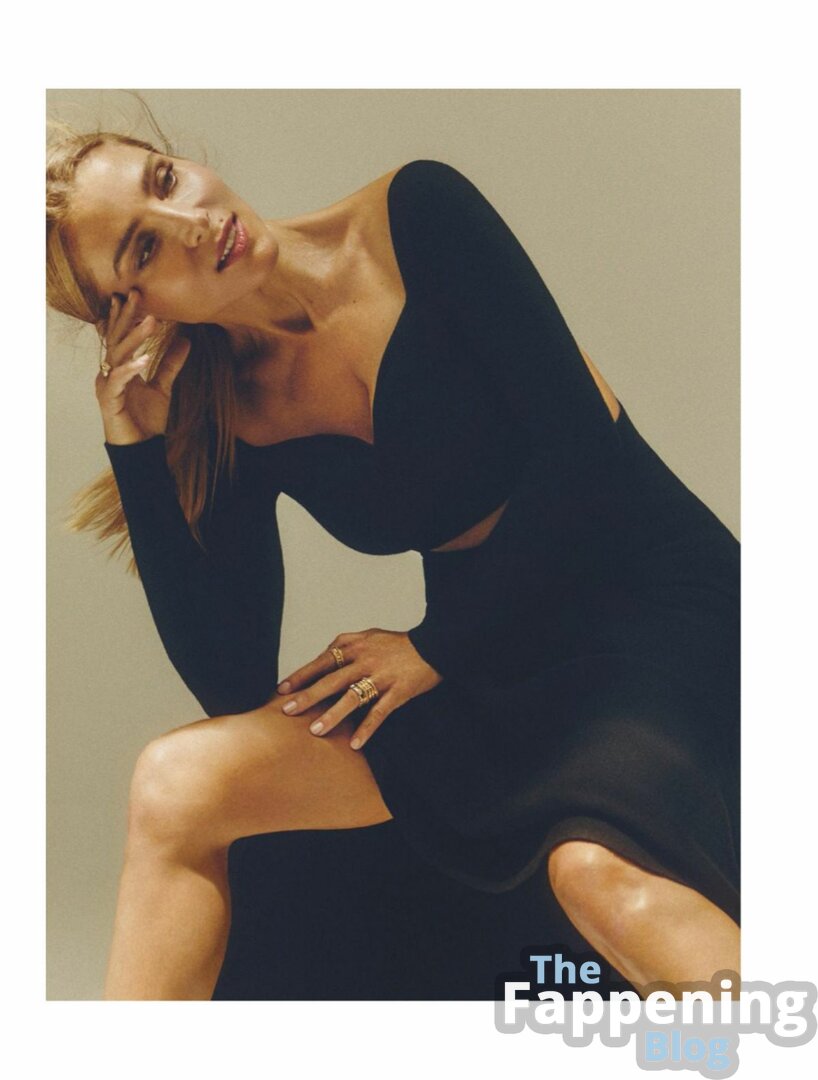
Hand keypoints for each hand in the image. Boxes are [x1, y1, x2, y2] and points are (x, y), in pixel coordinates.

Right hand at [97, 289, 190, 445]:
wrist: (141, 448)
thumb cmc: (146, 419)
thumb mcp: (163, 386)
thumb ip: (171, 364)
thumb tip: (186, 339)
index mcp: (120, 367)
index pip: (121, 336)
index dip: (126, 316)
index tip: (134, 294)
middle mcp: (109, 373)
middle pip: (116, 339)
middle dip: (126, 316)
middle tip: (136, 294)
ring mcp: (107, 386)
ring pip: (118, 355)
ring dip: (135, 338)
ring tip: (151, 321)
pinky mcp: (109, 401)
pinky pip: (118, 381)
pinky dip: (131, 369)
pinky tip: (144, 359)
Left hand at [277, 629, 441, 749]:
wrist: (435, 645)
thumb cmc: (399, 644)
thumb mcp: (370, 636)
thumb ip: (347, 645)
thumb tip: (324, 657)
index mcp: (355, 645)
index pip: (322, 661)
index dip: (301, 675)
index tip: (283, 689)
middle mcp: (365, 660)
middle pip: (330, 680)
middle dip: (307, 696)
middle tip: (288, 711)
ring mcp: (381, 676)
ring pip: (351, 698)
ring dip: (332, 715)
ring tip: (315, 731)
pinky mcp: (398, 692)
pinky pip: (379, 713)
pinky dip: (367, 729)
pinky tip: (354, 744)